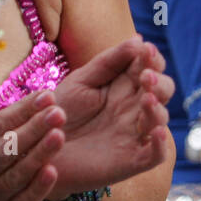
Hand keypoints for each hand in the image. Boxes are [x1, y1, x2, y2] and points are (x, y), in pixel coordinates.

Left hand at [45, 36, 172, 197]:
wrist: (39, 147)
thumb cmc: (57, 113)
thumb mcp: (81, 81)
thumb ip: (108, 62)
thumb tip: (138, 39)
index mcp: (123, 87)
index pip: (149, 67)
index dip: (152, 58)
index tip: (145, 50)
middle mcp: (133, 110)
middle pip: (162, 92)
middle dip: (159, 82)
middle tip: (145, 76)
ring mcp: (133, 135)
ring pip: (160, 120)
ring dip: (157, 108)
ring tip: (146, 97)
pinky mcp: (129, 162)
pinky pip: (155, 155)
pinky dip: (160, 145)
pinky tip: (155, 132)